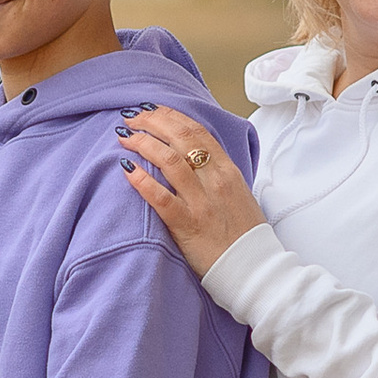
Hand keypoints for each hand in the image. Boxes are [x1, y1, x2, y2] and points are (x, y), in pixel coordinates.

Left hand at [118, 107, 261, 276]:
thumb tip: (196, 155)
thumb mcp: (237, 192)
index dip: (170, 116)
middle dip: (152, 122)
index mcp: (227, 171)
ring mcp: (201, 202)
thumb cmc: (243, 233)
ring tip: (125, 137)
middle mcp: (215, 181)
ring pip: (169, 161)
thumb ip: (218, 172)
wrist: (253, 267)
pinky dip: (142, 180)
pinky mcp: (188, 225)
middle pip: (181, 138)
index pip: (197, 132)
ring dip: (143, 143)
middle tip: (131, 117)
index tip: (151, 110)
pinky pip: (161, 198)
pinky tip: (127, 169)